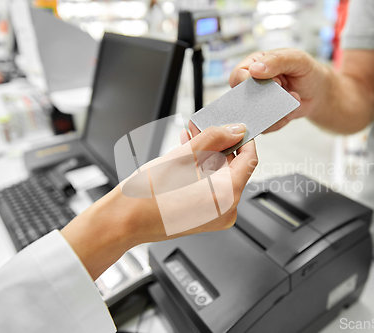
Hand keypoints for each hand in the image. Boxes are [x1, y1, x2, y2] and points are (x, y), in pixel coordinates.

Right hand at [61, 123, 257, 279]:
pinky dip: (201, 171)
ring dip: (207, 156)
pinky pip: (210, 188)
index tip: (234, 127)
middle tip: (203, 128)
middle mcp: (226, 210)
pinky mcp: (204, 218)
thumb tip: (234, 130)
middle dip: (218, 145)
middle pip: (233, 168)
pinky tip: (188, 155)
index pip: (250, 160)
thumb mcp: (184, 156)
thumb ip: (214, 138)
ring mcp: (215, 216)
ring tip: (190, 138)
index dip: (242, 139)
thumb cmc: (148, 196)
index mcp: (227, 196)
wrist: (123, 221)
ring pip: (220, 177)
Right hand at [229, 49, 328, 132]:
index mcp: (254, 64)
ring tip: (292, 98)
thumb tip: (254, 69)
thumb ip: (276, 61)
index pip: (238, 75)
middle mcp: (251, 85)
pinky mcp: (264, 118)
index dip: (251, 82)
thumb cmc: (305, 70)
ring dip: (275, 112)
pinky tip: (290, 110)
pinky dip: (280, 121)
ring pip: (253, 116)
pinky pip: (265, 127)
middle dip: (264, 99)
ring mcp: (256, 103)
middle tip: (284, 92)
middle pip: (242, 98)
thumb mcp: (296, 59)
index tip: (276, 83)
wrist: (317, 91)